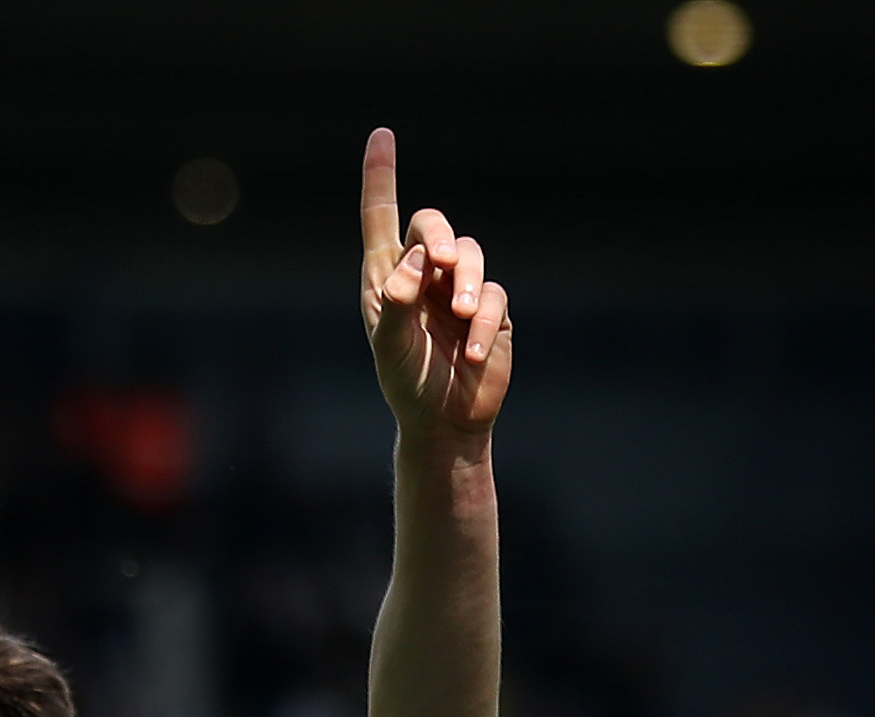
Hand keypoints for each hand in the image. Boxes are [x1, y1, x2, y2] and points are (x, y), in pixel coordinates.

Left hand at [359, 128, 512, 450]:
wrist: (444, 423)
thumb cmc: (407, 383)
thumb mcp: (391, 348)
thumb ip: (398, 303)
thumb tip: (418, 260)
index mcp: (386, 277)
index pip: (381, 216)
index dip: (381, 176)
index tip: (381, 135)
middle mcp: (422, 275)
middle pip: (433, 227)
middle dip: (440, 237)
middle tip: (442, 263)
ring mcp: (458, 290)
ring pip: (470, 255)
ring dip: (467, 282)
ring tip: (463, 316)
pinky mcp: (490, 310)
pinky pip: (493, 297)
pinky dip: (484, 322)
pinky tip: (475, 352)